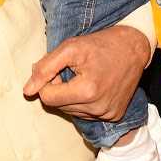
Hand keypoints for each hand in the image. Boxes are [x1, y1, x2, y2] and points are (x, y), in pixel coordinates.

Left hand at [23, 24, 149, 120]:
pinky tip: (95, 86)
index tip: (60, 69)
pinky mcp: (115, 116)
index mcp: (86, 92)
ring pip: (72, 112)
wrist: (134, 48)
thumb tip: (27, 91)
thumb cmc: (100, 44)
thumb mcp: (70, 48)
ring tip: (85, 77)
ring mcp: (108, 114)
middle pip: (59, 106)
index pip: (47, 97)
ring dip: (72, 96)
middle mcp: (98, 108)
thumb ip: (45, 68)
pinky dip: (86, 101)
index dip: (49, 81)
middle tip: (73, 70)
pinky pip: (88, 114)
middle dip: (60, 89)